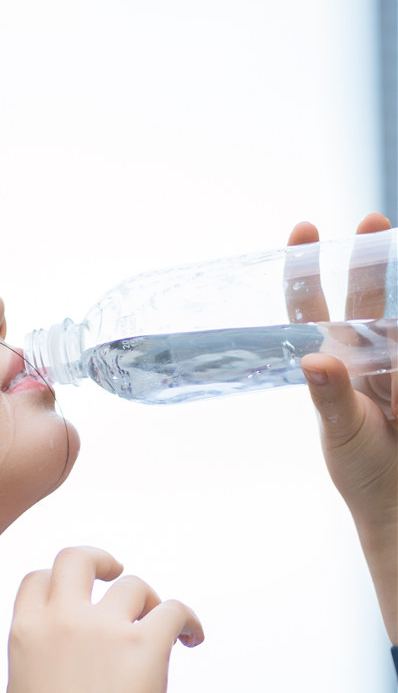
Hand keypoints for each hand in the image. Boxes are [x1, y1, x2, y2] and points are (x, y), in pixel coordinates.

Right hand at [3, 546, 203, 692]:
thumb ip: (30, 670)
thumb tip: (42, 666)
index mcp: (25, 632)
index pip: (37, 579)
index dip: (58, 582)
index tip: (76, 597)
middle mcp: (63, 619)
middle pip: (78, 558)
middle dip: (100, 561)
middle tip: (115, 576)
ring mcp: (105, 628)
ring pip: (134, 585)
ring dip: (148, 603)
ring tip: (158, 629)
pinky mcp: (146, 644)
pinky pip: (176, 610)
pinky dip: (189, 622)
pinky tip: (192, 640)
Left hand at [285, 214, 396, 641]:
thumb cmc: (364, 472)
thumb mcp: (342, 434)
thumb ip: (330, 398)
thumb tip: (314, 360)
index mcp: (337, 361)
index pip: (314, 308)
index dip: (305, 270)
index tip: (303, 230)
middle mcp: (372, 353)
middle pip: (369, 296)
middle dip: (370, 260)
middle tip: (370, 220)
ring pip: (396, 322)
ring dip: (393, 316)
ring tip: (387, 330)